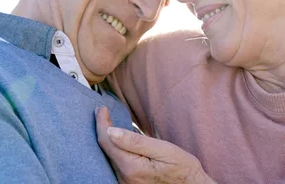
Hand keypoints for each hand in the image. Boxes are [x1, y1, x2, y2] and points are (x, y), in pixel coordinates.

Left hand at [95, 106, 214, 183]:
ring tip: (106, 121)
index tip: (102, 108)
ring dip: (107, 139)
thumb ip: (135, 141)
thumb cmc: (182, 167)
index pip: (107, 141)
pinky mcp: (129, 183)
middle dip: (102, 129)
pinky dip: (113, 149)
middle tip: (102, 111)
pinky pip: (115, 163)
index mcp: (131, 168)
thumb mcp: (162, 149)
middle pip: (105, 149)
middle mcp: (124, 178)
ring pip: (109, 157)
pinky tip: (115, 139)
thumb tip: (111, 131)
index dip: (102, 122)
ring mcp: (125, 183)